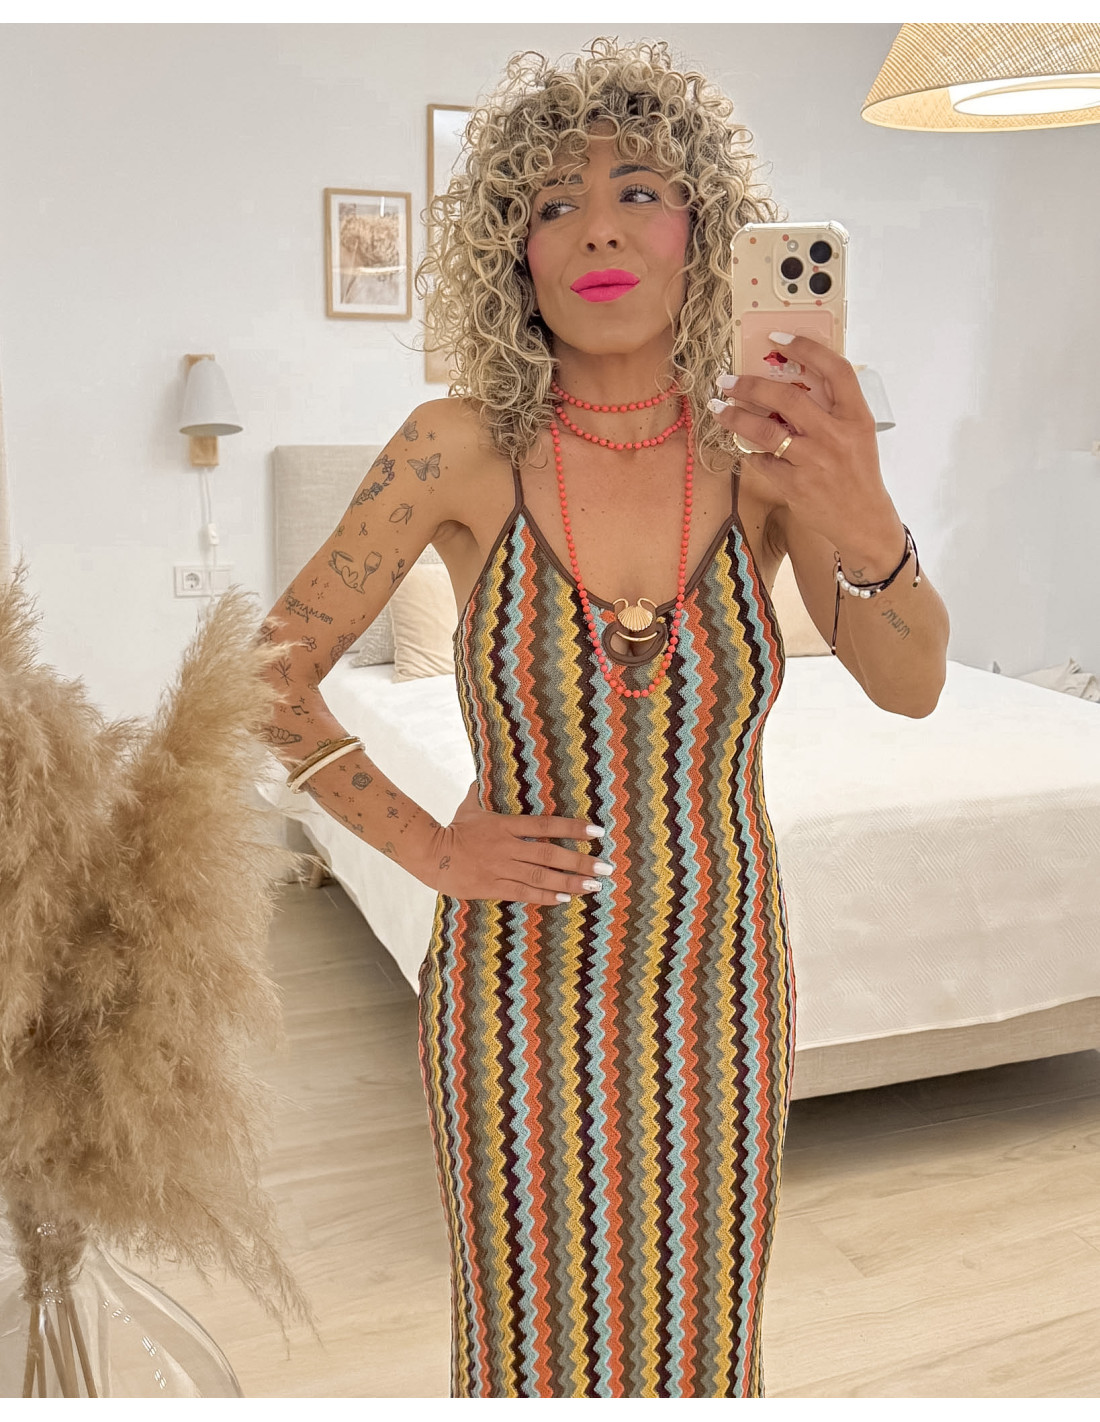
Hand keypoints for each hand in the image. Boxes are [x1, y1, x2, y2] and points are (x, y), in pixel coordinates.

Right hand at [425, 781, 609, 905]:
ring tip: (593, 886)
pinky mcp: (493, 887)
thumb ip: (486, 788)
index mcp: (505, 824)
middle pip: (550, 856)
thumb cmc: (454, 827)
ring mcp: (500, 869)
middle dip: (581, 862)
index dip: (573, 829)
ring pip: (541, 878)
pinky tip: (565, 899)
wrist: (430, 855)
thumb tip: (490, 767)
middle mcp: (507, 847)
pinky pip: (524, 893)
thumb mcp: (472, 804)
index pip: (545, 826)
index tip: (597, 832)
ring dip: (570, 883)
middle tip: (606, 868)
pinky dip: (546, 897)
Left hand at [709, 334, 900, 555]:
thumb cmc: (857, 472)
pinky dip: (751, 452)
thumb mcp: (857, 433)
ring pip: (764, 431)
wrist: (863, 520)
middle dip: (751, 385)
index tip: (778, 337)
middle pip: (787, 397)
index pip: (834, 369)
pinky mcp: (795, 485)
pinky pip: (762, 461)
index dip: (805, 348)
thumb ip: (832, 408)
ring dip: (735, 417)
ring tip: (719, 408)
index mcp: (856, 416)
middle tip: (727, 380)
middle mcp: (835, 435)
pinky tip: (746, 447)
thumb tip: (791, 379)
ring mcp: (813, 461)